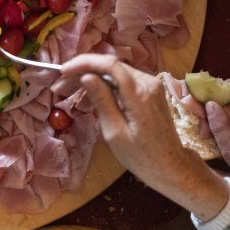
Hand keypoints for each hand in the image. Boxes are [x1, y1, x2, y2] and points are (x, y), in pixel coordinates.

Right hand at [54, 55, 229, 220]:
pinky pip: (122, 80)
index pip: (109, 65)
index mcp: (139, 94)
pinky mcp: (149, 90)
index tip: (63, 71)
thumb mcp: (115, 132)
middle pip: (110, 66)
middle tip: (60, 85)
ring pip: (114, 72)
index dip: (84, 63)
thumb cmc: (141, 156)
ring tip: (68, 90)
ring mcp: (150, 85)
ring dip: (91, 77)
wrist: (170, 165)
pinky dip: (103, 83)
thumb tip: (86, 76)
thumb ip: (102, 100)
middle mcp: (148, 82)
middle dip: (83, 71)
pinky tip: (88, 94)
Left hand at [208, 97, 229, 222]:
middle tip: (195, 105)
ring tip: (197, 111)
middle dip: (204, 129)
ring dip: (204, 135)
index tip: (212, 105)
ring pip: (210, 160)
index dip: (221, 126)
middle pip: (213, 156)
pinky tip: (206, 124)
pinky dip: (211, 142)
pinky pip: (216, 161)